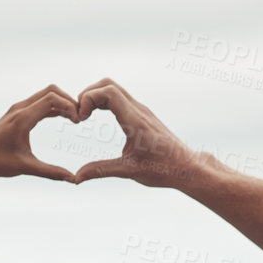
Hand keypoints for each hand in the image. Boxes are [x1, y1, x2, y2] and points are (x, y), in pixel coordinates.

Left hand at [0, 85, 79, 181]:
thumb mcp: (25, 167)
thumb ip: (50, 172)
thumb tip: (72, 179)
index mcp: (22, 118)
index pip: (52, 99)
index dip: (69, 106)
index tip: (78, 121)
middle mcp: (20, 109)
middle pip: (50, 91)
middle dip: (68, 100)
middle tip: (80, 117)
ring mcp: (17, 109)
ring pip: (45, 95)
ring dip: (61, 102)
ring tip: (74, 118)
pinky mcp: (16, 114)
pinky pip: (39, 103)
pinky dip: (52, 107)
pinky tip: (62, 118)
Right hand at [69, 78, 201, 188]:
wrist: (186, 166)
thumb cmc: (162, 169)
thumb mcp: (128, 171)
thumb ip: (101, 170)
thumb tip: (76, 178)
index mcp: (135, 121)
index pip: (108, 92)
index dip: (89, 99)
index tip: (82, 119)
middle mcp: (138, 110)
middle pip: (108, 84)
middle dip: (88, 94)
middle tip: (80, 115)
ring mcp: (141, 110)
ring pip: (114, 88)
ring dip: (96, 96)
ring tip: (85, 115)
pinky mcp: (142, 114)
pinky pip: (120, 97)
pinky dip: (104, 100)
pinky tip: (97, 116)